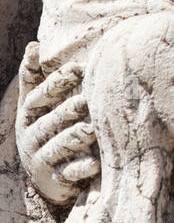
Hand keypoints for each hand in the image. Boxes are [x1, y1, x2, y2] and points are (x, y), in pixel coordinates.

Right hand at [15, 43, 98, 204]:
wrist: (44, 175)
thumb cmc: (47, 128)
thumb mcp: (36, 104)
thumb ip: (34, 77)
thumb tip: (33, 43)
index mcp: (28, 115)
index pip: (39, 96)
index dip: (56, 82)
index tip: (78, 68)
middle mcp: (31, 136)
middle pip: (49, 121)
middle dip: (67, 110)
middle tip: (86, 100)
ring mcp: (41, 159)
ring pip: (58, 146)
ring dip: (75, 137)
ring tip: (91, 129)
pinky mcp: (54, 179)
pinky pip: (68, 173)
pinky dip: (81, 168)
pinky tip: (95, 163)